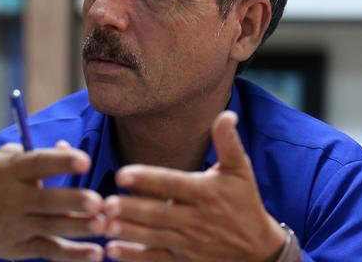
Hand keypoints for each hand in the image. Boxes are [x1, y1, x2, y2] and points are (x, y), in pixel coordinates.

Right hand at [0, 141, 105, 261]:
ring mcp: (16, 225)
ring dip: (78, 227)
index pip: (37, 164)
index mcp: (9, 171)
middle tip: (98, 201)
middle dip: (72, 201)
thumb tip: (66, 147)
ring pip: (51, 227)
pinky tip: (95, 253)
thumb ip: (33, 153)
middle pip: (46, 200)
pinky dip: (72, 255)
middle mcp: (12, 198)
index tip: (85, 161)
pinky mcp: (21, 247)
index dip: (61, 162)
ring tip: (102, 224)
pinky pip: (49, 250)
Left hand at [103, 111, 284, 261]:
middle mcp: (196, 218)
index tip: (122, 174)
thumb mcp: (240, 170)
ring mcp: (189, 242)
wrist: (257, 248)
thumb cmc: (244, 202)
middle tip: (106, 203)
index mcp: (206, 193)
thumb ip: (228, 142)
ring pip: (154, 236)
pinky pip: (156, 259)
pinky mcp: (183, 260)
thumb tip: (227, 114)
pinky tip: (113, 251)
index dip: (148, 179)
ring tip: (104, 224)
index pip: (173, 184)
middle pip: (159, 213)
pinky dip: (135, 256)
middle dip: (132, 209)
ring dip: (128, 231)